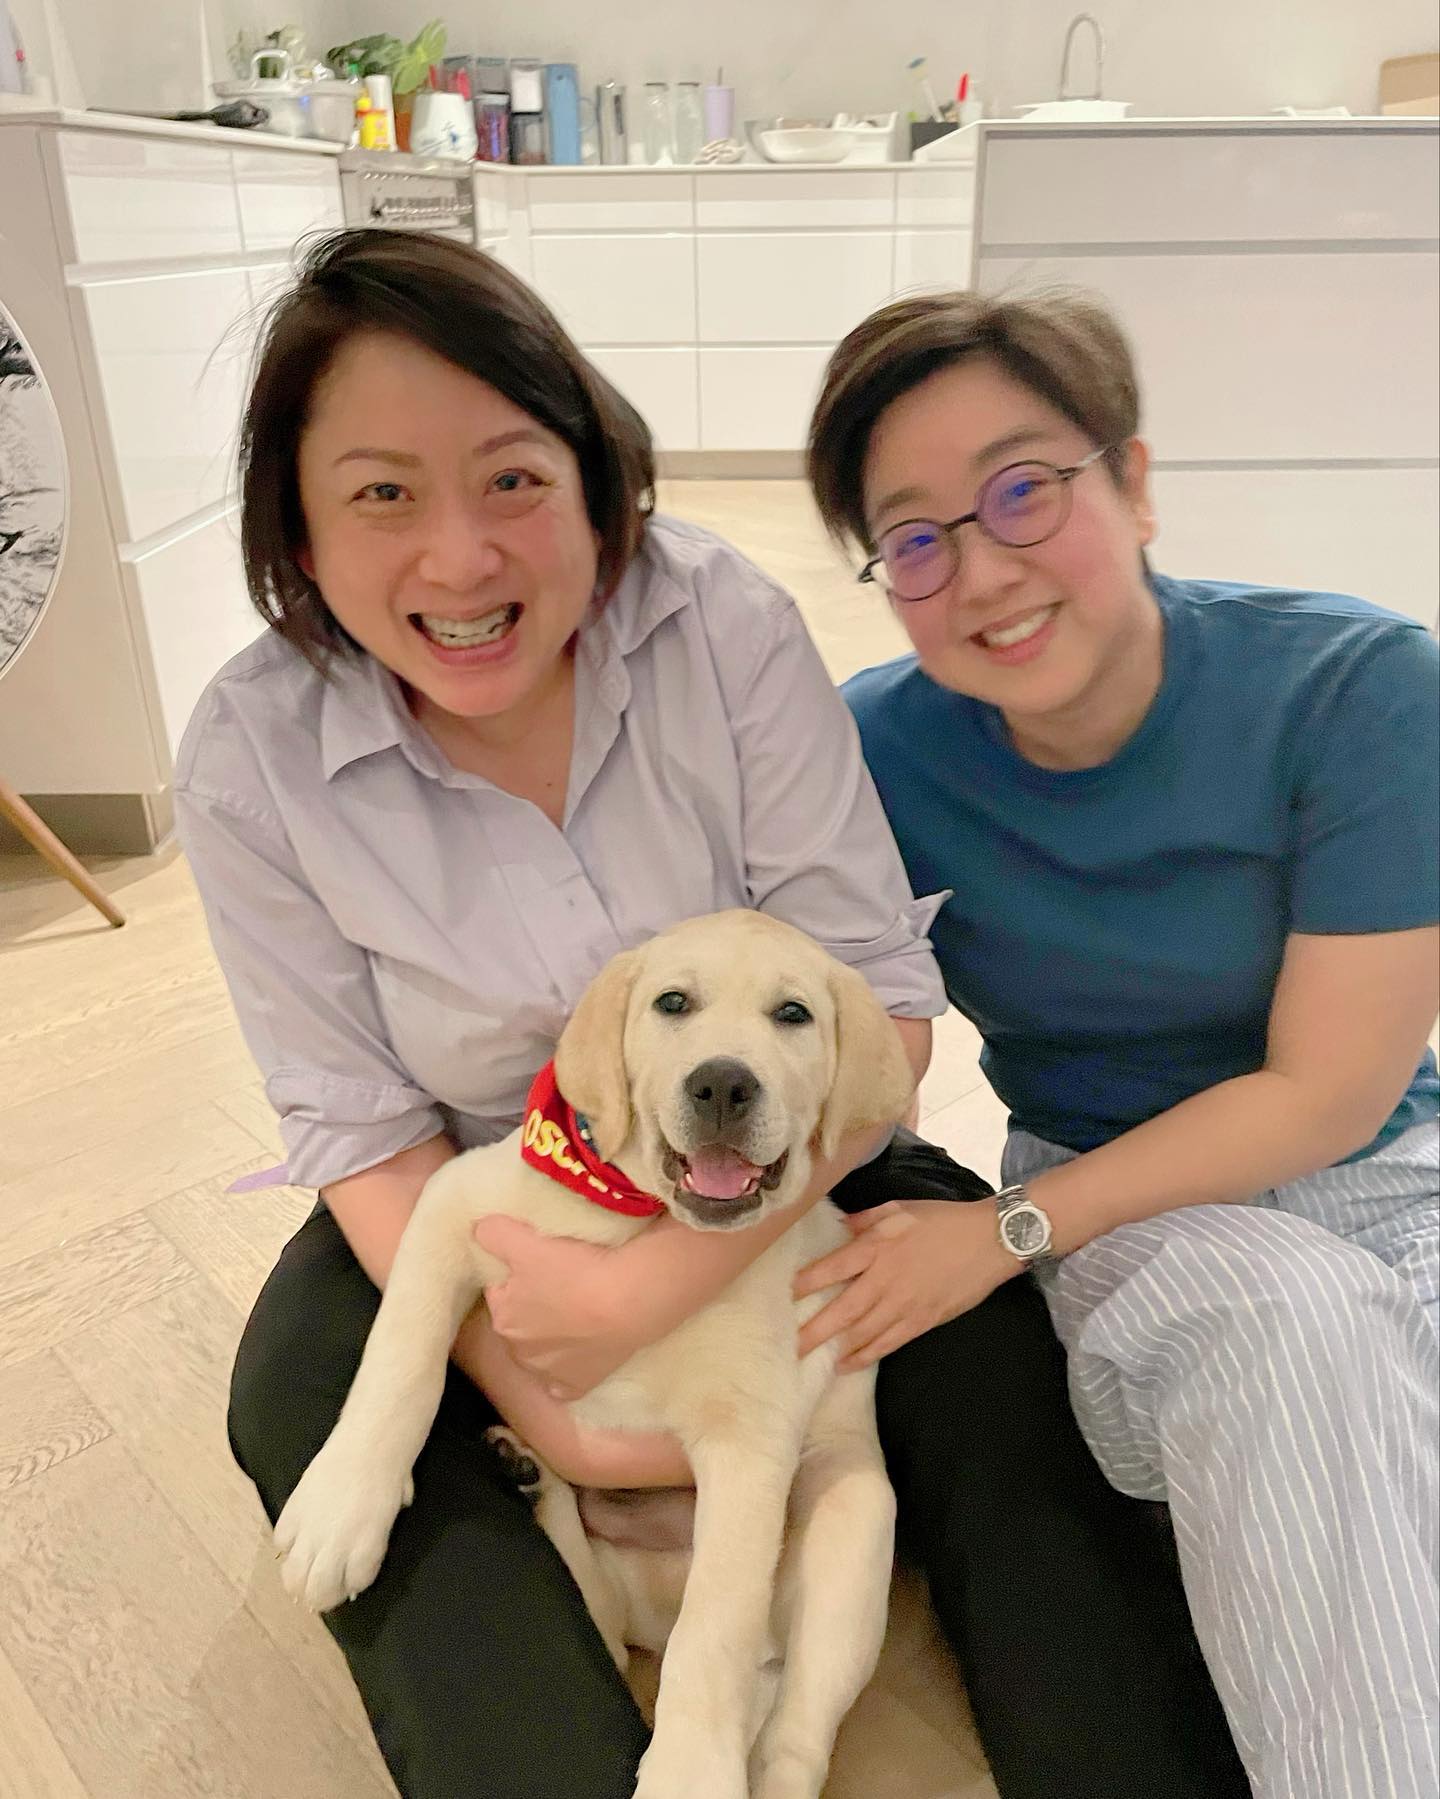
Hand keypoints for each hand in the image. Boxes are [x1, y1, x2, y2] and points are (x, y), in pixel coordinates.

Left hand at [473, 1216, 649, 1399]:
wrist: (627, 1301)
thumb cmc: (574, 1269)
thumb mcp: (525, 1240)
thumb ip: (493, 1233)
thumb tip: (479, 1232)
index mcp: (502, 1317)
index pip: (501, 1289)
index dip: (519, 1273)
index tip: (541, 1262)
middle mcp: (518, 1351)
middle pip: (520, 1321)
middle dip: (533, 1306)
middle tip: (562, 1282)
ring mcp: (548, 1374)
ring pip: (541, 1352)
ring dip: (553, 1336)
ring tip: (578, 1310)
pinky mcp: (578, 1386)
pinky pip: (564, 1383)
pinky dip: (570, 1369)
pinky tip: (582, 1352)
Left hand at [793, 1199, 1017, 1370]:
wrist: (988, 1241)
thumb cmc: (942, 1220)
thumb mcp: (898, 1208)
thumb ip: (864, 1219)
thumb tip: (837, 1226)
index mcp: (878, 1246)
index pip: (832, 1268)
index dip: (806, 1284)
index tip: (784, 1295)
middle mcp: (886, 1279)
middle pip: (842, 1310)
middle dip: (812, 1331)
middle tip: (788, 1346)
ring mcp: (904, 1304)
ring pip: (862, 1333)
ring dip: (834, 1348)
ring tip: (808, 1359)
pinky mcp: (922, 1321)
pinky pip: (887, 1344)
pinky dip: (864, 1356)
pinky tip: (845, 1364)